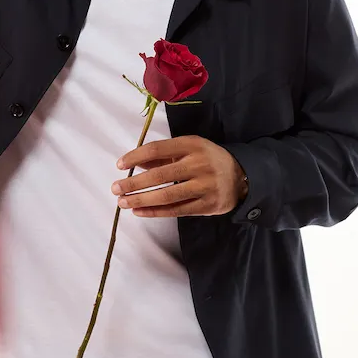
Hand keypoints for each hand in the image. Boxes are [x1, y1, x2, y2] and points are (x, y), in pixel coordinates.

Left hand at [113, 137, 249, 218]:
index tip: (119, 165)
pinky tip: (139, 211)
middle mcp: (199, 164)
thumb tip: (134, 163)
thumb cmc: (207, 160)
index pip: (158, 149)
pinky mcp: (207, 205)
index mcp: (192, 145)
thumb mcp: (189, 149)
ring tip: (123, 202)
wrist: (242, 176)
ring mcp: (205, 186)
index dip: (136, 157)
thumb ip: (163, 156)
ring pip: (167, 195)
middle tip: (115, 188)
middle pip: (160, 175)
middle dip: (134, 183)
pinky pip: (176, 210)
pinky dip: (155, 212)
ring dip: (141, 199)